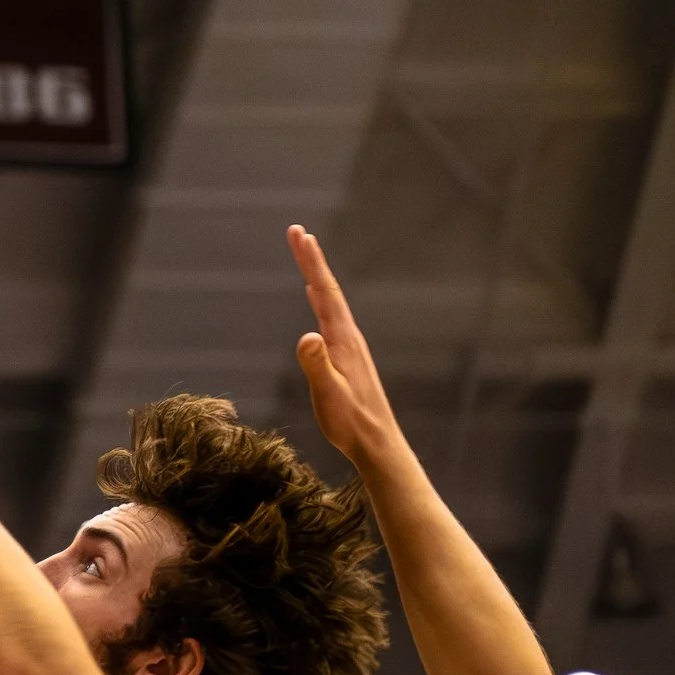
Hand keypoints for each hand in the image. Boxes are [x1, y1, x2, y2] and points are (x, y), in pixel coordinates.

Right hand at [290, 225, 395, 463]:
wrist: (376, 442)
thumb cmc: (351, 422)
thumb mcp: (328, 395)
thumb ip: (317, 366)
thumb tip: (307, 336)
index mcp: (343, 339)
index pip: (325, 292)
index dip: (311, 262)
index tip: (300, 234)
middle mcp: (348, 336)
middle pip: (328, 290)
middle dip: (312, 260)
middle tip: (297, 232)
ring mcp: (349, 346)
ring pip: (330, 302)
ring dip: (316, 276)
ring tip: (305, 257)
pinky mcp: (347, 357)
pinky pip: (331, 317)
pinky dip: (320, 299)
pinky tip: (316, 301)